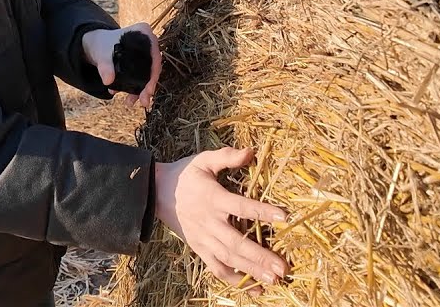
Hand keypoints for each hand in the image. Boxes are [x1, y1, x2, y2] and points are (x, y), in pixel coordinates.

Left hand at [81, 22, 161, 108]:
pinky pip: (142, 77)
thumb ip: (105, 66)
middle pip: (153, 67)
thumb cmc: (100, 45)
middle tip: (144, 102)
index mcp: (143, 33)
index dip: (154, 74)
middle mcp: (148, 42)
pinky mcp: (141, 62)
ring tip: (131, 103)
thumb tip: (108, 81)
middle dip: (148, 86)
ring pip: (148, 74)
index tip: (149, 90)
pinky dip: (135, 88)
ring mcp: (146, 53)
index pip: (154, 56)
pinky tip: (127, 98)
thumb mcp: (101, 54)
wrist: (95, 45)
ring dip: (142, 91)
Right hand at [154, 147, 288, 292]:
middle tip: (283, 268)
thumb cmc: (184, 175)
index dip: (262, 211)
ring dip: (252, 271)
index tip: (284, 216)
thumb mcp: (203, 160)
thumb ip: (226, 156)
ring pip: (229, 258)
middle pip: (237, 243)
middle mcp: (209, 222)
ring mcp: (203, 239)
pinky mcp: (199, 249)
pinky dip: (234, 279)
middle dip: (261, 256)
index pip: (241, 207)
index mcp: (213, 199)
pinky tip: (253, 288)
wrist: (155, 193)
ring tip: (274, 280)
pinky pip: (216, 268)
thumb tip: (250, 151)